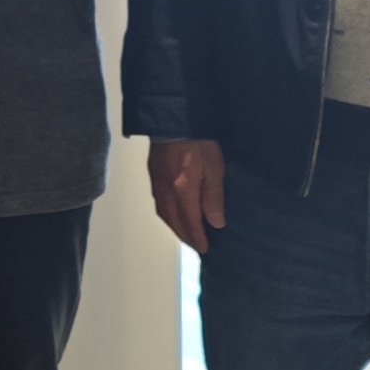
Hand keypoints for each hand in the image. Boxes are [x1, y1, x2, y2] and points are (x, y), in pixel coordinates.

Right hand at [146, 137, 225, 252]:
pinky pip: (159, 204)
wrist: (173, 119)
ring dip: (175, 228)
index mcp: (183, 192)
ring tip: (186, 234)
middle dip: (186, 237)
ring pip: (164, 215)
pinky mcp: (153, 175)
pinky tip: (173, 214)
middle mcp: (166, 192)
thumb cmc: (198, 142)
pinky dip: (167, 215)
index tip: (205, 250)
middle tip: (197, 246)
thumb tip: (216, 223)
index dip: (197, 238)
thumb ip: (213, 197)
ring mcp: (157, 184)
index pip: (190, 223)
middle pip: (174, 222)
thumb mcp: (214, 168)